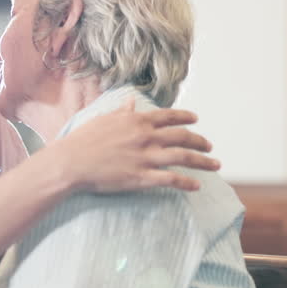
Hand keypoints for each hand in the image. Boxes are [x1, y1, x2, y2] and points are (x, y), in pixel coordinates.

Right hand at [49, 97, 218, 192]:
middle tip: (209, 146)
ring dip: (203, 161)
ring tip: (215, 164)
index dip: (185, 118)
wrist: (71, 162)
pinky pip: (171, 179)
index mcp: (137, 121)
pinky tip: (197, 186)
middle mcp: (146, 137)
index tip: (195, 120)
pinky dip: (187, 183)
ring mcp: (146, 157)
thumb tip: (132, 102)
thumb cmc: (83, 140)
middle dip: (199, 141)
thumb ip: (122, 112)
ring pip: (183, 157)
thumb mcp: (104, 119)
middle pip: (182, 137)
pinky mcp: (142, 177)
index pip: (169, 116)